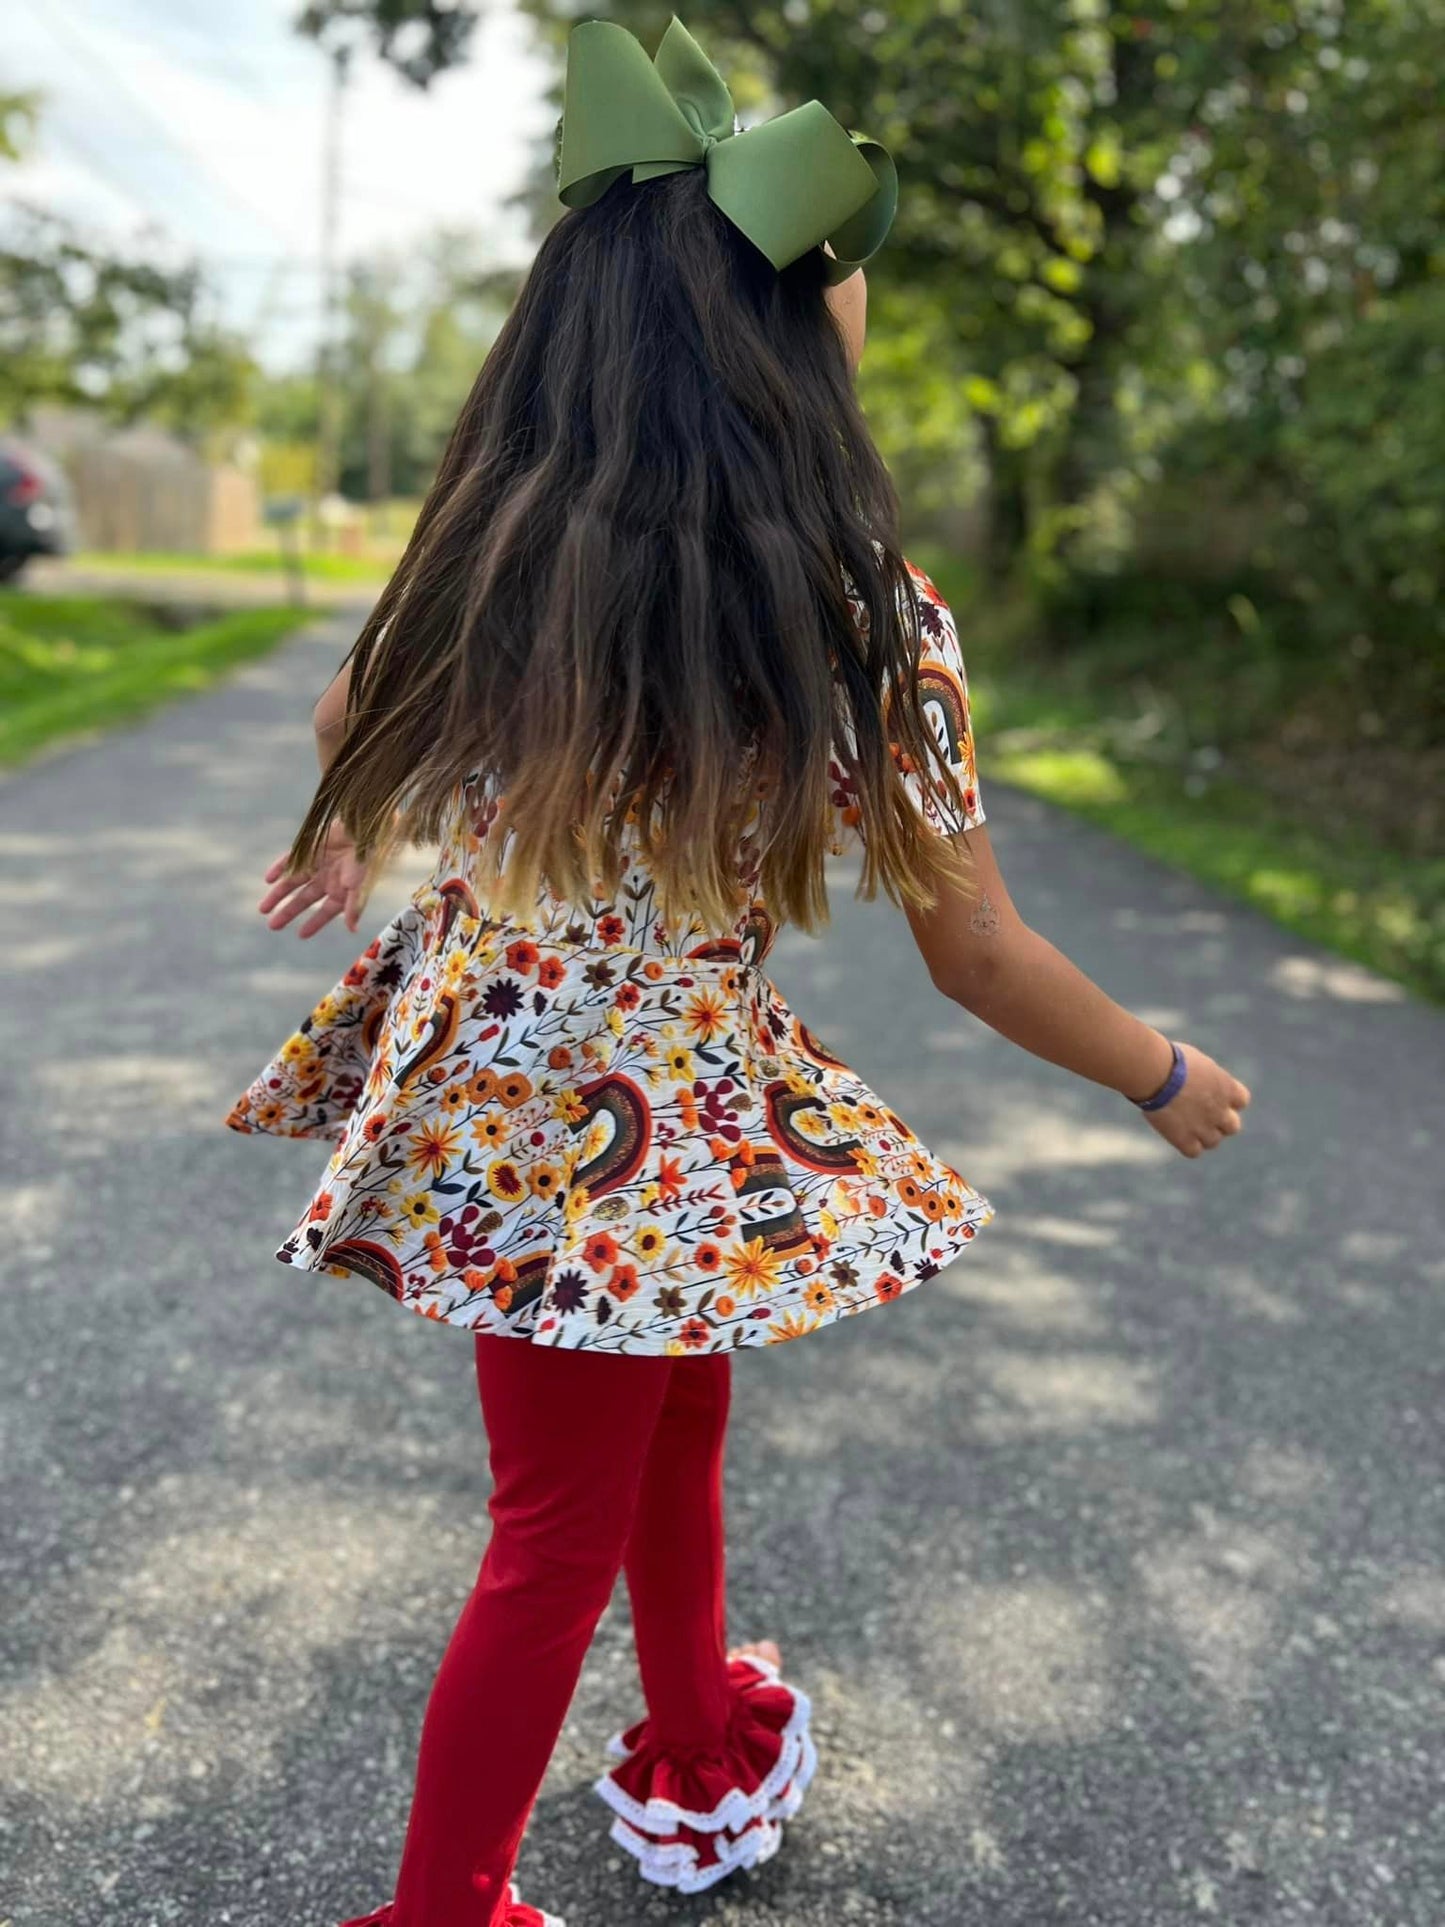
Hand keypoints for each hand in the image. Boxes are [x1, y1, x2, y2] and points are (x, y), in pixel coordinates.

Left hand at [259, 821, 368, 937]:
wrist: (365, 827)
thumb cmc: (367, 858)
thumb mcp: (360, 884)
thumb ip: (354, 906)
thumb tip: (352, 930)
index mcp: (340, 890)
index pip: (324, 912)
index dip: (314, 924)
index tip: (301, 935)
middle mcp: (326, 879)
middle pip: (303, 900)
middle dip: (288, 913)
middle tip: (272, 926)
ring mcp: (315, 864)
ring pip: (292, 883)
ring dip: (277, 895)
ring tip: (262, 909)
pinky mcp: (307, 848)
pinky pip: (289, 860)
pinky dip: (279, 869)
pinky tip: (268, 879)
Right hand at [1142, 1042, 1250, 1157]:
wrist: (1156, 1074)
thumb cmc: (1171, 1060)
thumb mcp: (1197, 1062)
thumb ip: (1206, 1078)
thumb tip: (1200, 1082)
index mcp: (1227, 1088)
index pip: (1241, 1102)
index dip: (1228, 1102)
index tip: (1213, 1097)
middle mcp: (1221, 1111)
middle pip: (1232, 1127)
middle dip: (1219, 1122)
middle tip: (1200, 1114)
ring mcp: (1205, 1128)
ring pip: (1213, 1141)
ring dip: (1202, 1135)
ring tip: (1182, 1123)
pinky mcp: (1185, 1140)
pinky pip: (1193, 1151)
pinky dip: (1186, 1145)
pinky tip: (1174, 1133)